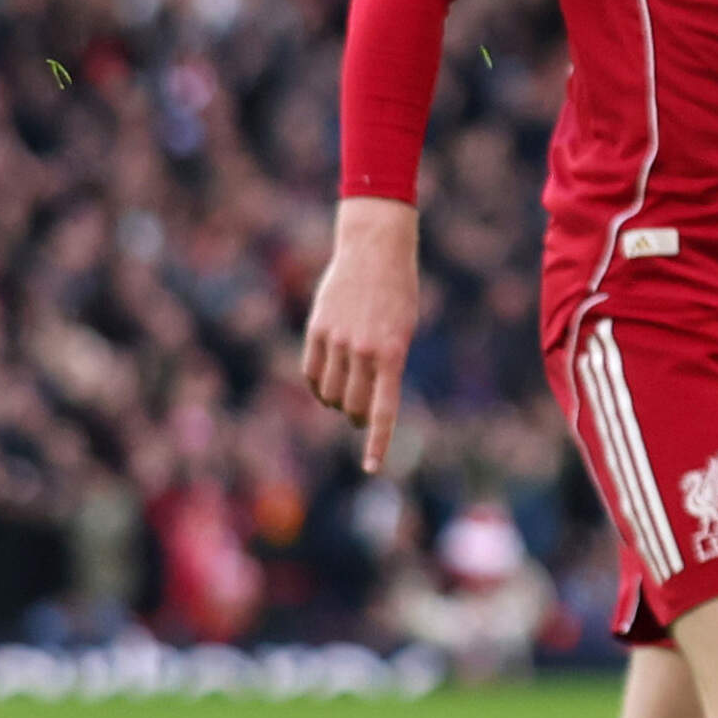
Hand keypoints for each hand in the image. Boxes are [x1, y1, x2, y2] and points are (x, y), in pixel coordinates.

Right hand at [301, 198, 423, 470]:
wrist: (375, 250)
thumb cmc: (399, 293)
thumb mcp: (406, 330)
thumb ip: (388, 366)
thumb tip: (367, 404)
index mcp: (392, 353)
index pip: (383, 410)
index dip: (377, 442)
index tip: (371, 468)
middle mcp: (362, 351)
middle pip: (352, 406)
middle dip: (357, 415)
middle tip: (361, 412)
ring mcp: (336, 341)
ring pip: (328, 394)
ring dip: (336, 401)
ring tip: (346, 391)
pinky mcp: (316, 330)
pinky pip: (311, 373)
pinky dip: (318, 384)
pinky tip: (327, 380)